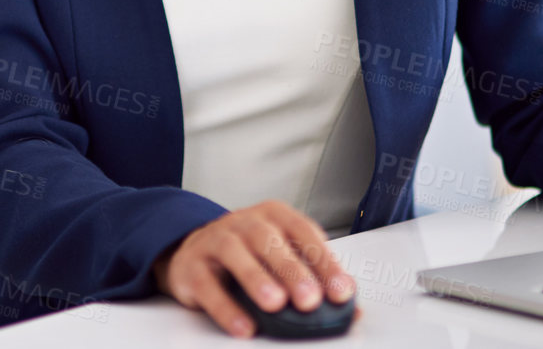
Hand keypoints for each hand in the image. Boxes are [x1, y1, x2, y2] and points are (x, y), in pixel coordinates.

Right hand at [151, 200, 354, 338]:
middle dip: (292, 270)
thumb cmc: (249, 257)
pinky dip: (225, 307)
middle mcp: (244, 222)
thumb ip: (315, 279)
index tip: (342, 290)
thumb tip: (352, 309)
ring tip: (275, 305)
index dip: (324, 260)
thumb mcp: (283, 259)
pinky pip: (206, 284)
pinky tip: (243, 325)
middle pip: (268, 239)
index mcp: (273, 216)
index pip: (303, 232)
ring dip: (256, 278)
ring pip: (234, 253)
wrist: (194, 254)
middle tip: (310, 300)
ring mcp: (214, 240)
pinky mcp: (191, 266)